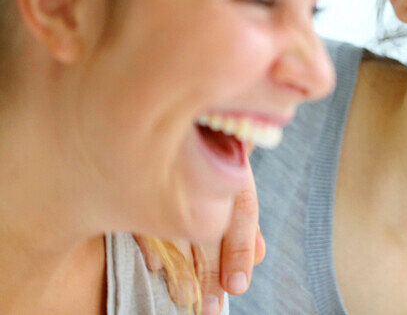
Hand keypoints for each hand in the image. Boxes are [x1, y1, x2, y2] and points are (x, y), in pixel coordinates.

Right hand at [137, 156, 264, 313]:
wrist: (186, 121)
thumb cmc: (213, 160)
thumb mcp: (231, 186)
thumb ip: (243, 224)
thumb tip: (259, 257)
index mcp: (233, 168)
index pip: (243, 209)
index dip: (240, 249)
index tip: (237, 287)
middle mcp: (206, 168)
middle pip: (209, 226)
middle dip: (210, 272)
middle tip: (211, 308)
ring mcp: (171, 170)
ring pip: (178, 226)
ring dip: (182, 267)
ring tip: (185, 297)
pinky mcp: (137, 178)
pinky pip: (145, 218)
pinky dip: (152, 244)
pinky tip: (158, 267)